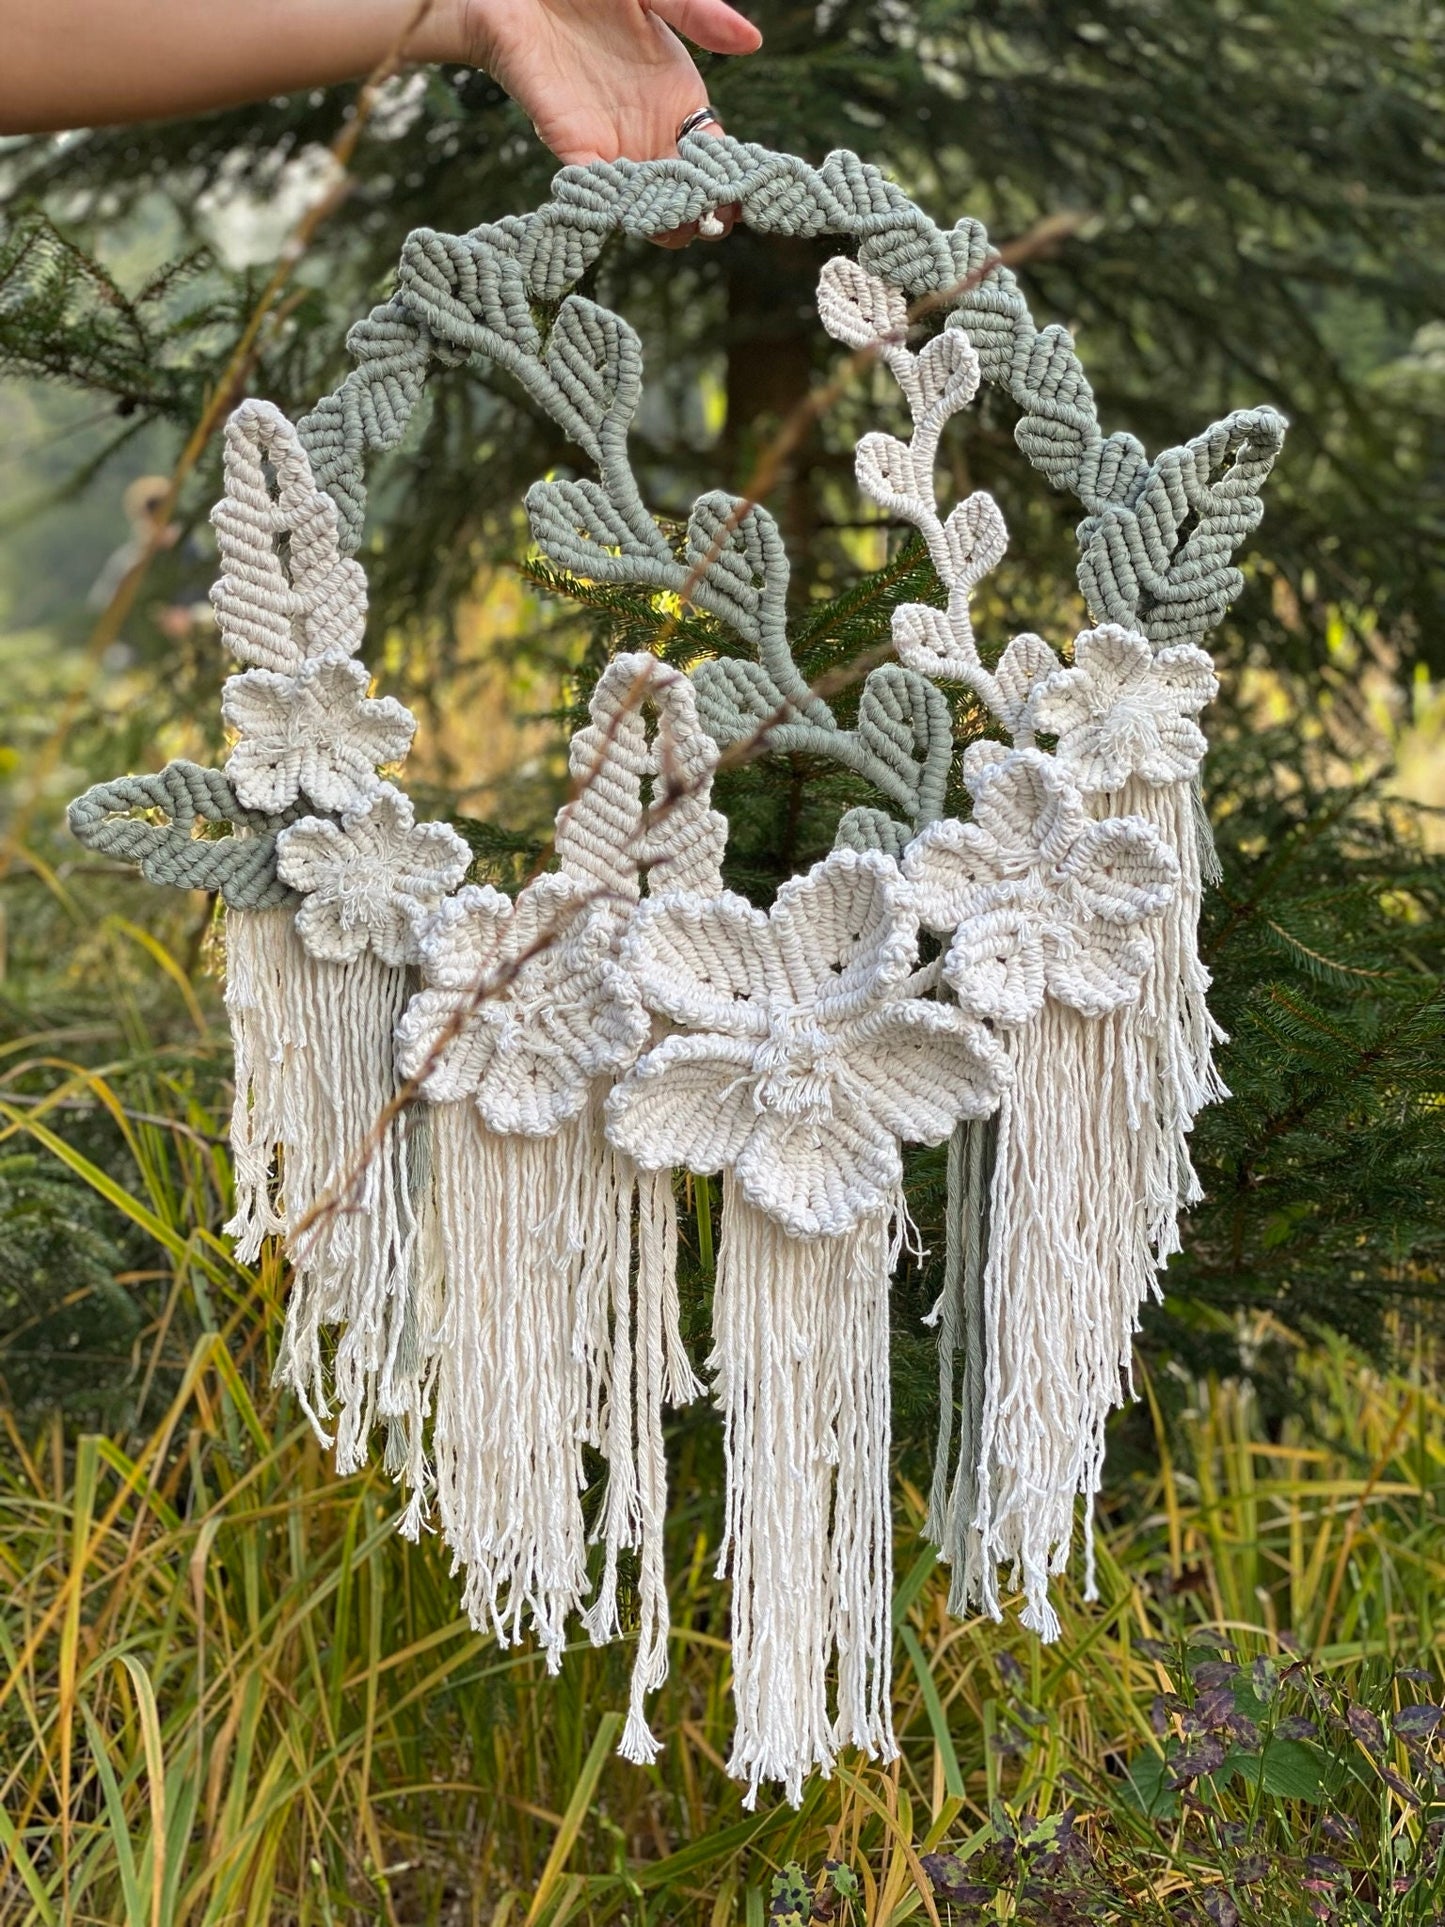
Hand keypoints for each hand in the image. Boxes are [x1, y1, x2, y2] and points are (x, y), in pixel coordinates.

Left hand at [460, 0, 760, 242]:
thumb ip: (698, 12)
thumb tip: (752, 40)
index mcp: (677, 96)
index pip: (715, 155)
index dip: (731, 179)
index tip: (741, 195)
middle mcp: (648, 129)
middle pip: (684, 193)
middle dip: (700, 214)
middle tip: (709, 221)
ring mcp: (610, 142)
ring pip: (644, 203)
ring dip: (660, 221)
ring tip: (674, 227)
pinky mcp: (569, 145)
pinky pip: (597, 189)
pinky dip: (613, 206)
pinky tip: (629, 213)